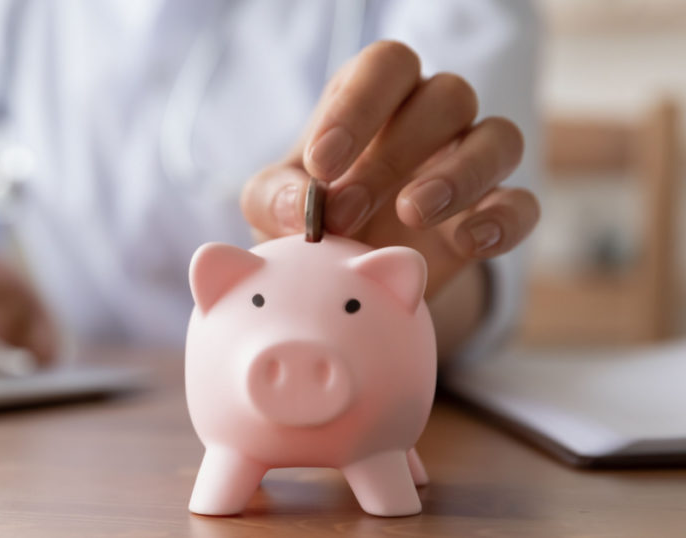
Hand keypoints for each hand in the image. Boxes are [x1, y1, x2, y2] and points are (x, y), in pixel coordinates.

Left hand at [241, 41, 538, 299]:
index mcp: (373, 97)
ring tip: (412, 214)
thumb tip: (300, 205)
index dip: (358, 106)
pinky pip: (523, 204)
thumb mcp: (271, 211)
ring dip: (459, 174)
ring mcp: (471, 163)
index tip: (322, 164)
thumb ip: (274, 199)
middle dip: (393, 155)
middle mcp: (431, 117)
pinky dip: (504, 220)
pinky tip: (469, 242)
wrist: (350, 280)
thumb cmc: (310, 221)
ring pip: (499, 138)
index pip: (386, 65)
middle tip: (345, 213)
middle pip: (446, 97)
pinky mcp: (495, 213)